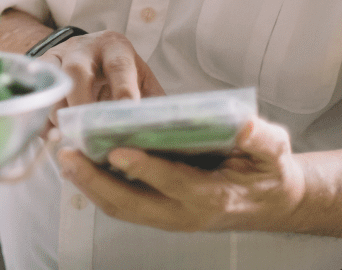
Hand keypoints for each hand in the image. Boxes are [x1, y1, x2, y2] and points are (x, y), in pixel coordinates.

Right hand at [40, 30, 164, 132]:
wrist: (87, 53)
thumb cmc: (120, 74)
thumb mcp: (141, 81)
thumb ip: (152, 104)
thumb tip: (169, 136)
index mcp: (115, 47)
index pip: (119, 67)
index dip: (123, 90)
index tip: (127, 115)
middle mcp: (84, 48)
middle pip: (77, 72)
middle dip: (80, 104)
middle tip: (86, 134)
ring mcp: (58, 58)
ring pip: (52, 84)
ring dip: (57, 115)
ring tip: (65, 142)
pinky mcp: (39, 71)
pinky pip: (36, 93)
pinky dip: (41, 117)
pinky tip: (49, 139)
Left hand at [56, 116, 306, 232]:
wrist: (270, 202)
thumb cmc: (269, 170)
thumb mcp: (275, 150)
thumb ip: (261, 138)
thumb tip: (243, 125)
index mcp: (212, 194)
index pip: (173, 181)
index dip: (145, 167)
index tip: (117, 150)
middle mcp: (185, 212)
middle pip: (134, 203)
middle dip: (97, 181)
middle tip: (68, 155)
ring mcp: (171, 216)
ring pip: (123, 207)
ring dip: (91, 186)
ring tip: (66, 159)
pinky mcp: (161, 212)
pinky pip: (125, 205)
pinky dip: (100, 189)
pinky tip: (82, 167)